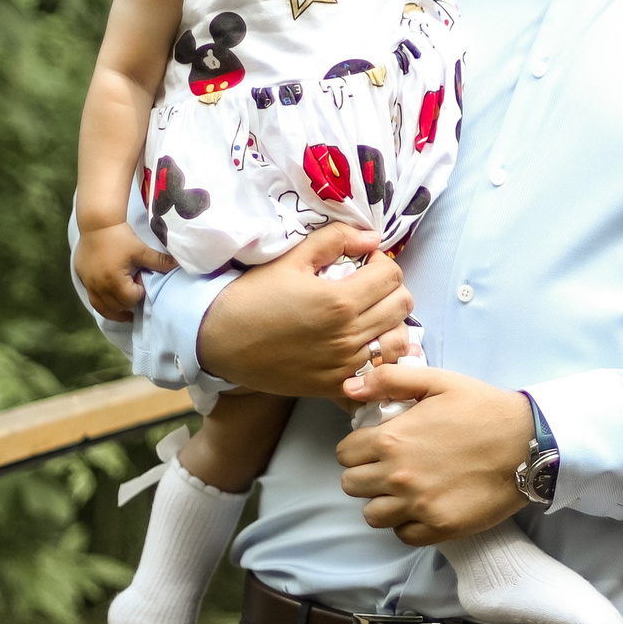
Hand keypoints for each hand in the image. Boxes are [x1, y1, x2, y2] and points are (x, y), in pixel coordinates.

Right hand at [75, 220, 176, 322]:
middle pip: (116, 307)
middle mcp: (99, 287)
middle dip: (128, 303)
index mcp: (114, 281)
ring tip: (126, 312)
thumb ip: (159, 261)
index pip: (130, 299)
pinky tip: (111, 302)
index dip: (139, 293)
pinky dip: (103, 304)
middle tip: (134, 292)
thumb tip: (178, 266)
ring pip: (102, 309)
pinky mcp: (82, 280)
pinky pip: (92, 300)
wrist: (97, 224)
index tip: (141, 282)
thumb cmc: (120, 236)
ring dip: (115, 311)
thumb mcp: (141, 250)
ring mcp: (89, 285)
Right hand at [197, 224, 411, 397]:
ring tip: (371, 315)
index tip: (364, 264)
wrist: (220, 341)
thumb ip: (335, 240)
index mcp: (340, 300)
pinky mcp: (337, 386)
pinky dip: (382, 357)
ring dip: (392, 323)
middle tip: (368, 287)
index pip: (392, 275)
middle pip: (402, 306)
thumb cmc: (253, 296)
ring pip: (399, 341)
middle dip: (390, 289)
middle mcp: (349, 335)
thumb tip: (372, 237)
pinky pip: (381, 372)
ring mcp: (345, 365)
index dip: (382, 263)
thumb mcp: (291, 259)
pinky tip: (366, 345)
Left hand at [337, 363, 534, 543]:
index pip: (345, 454)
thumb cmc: (483, 408)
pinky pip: (403, 535)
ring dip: (383, 502)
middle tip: (390, 467)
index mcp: (391, 440)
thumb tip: (350, 386)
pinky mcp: (439, 526)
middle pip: (351, 486)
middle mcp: (397, 476)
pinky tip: (423, 506)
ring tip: (405, 490)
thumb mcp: (438, 381)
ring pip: (372, 515)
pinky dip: (408, 523)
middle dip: (366, 474)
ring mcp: (418, 505)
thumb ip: (390, 380)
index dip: (359, 448)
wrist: (527, 443)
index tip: (378, 446)